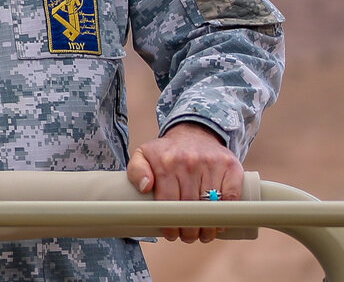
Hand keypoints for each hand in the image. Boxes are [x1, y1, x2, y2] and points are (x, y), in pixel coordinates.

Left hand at [126, 121, 242, 242]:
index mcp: (166, 163)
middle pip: (191, 207)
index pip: (168, 202)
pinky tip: (220, 223)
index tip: (171, 234)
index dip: (170, 223)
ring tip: (203, 234)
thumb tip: (144, 187)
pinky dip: (227, 213)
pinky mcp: (231, 166)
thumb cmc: (167, 151)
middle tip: (187, 237)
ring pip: (212, 206)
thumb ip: (136, 170)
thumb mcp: (143, 155)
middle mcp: (189, 162)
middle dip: (189, 229)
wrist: (194, 133)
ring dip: (209, 227)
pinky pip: (232, 197)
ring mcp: (212, 164)